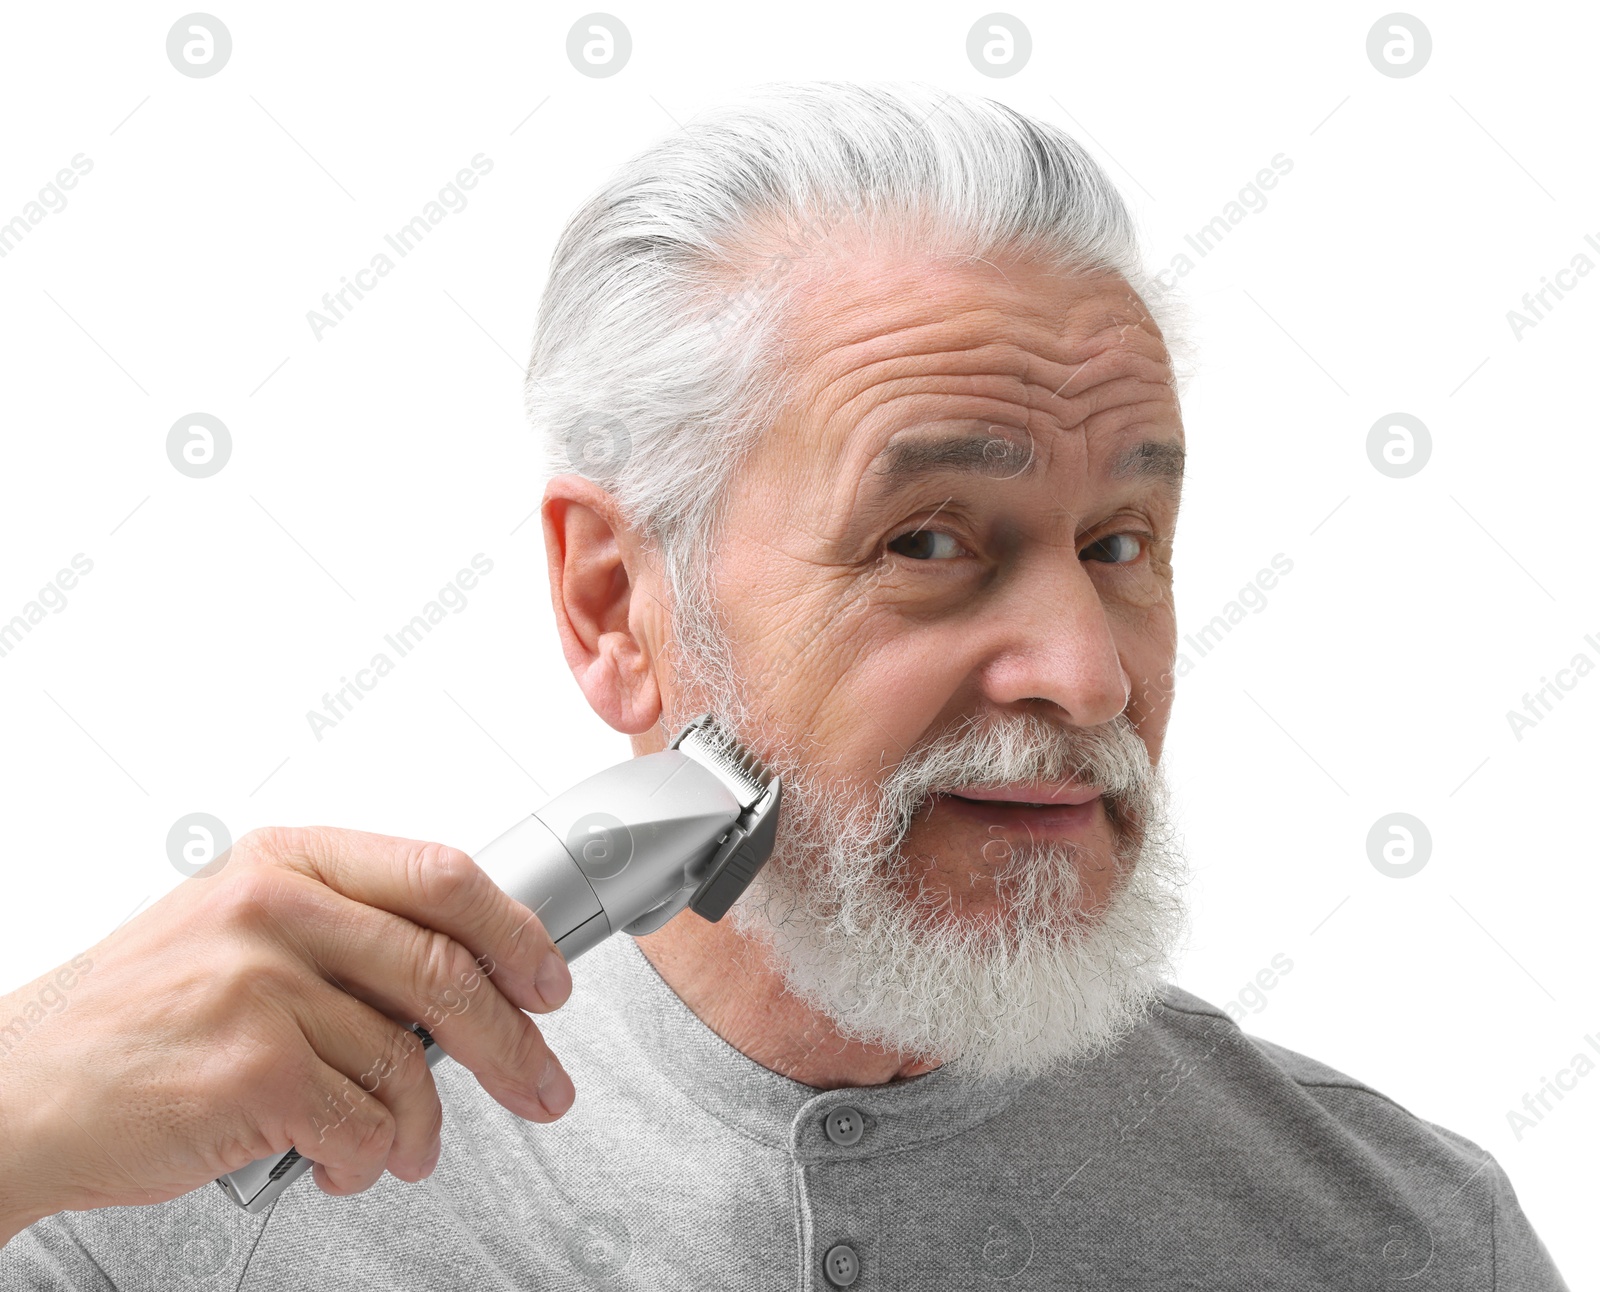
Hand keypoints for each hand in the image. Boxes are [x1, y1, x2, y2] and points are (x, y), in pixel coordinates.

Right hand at [0, 826, 575, 1242]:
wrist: (22, 1090)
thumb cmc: (142, 1016)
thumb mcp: (239, 931)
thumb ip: (346, 934)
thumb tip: (470, 976)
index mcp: (286, 860)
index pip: (440, 875)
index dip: (514, 932)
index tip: (547, 981)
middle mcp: (275, 908)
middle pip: (446, 971)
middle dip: (513, 1043)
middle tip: (540, 1083)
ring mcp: (262, 986)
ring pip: (408, 1064)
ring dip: (423, 1126)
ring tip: (406, 1148)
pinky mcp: (253, 1069)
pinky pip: (364, 1124)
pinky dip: (370, 1158)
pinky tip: (343, 1162)